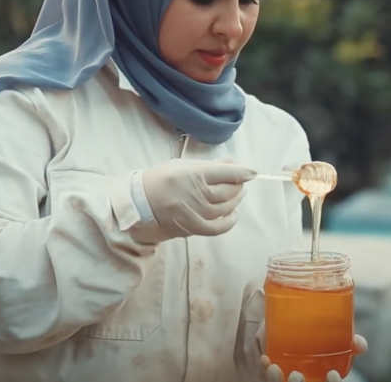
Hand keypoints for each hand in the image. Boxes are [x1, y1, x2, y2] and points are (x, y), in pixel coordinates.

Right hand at [141, 158, 255, 238]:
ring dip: (236, 201)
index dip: (242, 172)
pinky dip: (229, 222)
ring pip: (225, 208)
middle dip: (238, 185)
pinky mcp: (192, 227)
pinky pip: (217, 227)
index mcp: (191, 174)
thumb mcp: (181, 166)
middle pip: (228, 191)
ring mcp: (194, 212)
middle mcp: (195, 194)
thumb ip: (208, 166)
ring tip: (238, 195)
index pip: (225, 173)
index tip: (252, 172)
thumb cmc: (159, 180)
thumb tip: (231, 162)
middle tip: (240, 182)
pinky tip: (234, 215)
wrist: (138, 204)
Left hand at [256, 322, 367, 381]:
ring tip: (273, 367)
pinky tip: (265, 358)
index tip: (332, 372)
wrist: (295, 337)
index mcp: (322, 381)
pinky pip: (265, 381)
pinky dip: (263, 372)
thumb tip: (361, 344)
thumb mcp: (335, 347)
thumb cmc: (318, 346)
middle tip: (296, 374)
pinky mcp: (271, 378)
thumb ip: (348, 344)